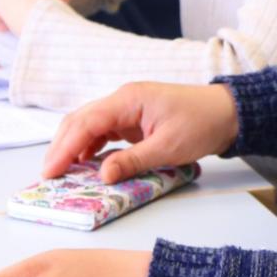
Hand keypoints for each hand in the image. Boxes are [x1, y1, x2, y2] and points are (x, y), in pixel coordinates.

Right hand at [42, 81, 239, 183]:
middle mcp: (123, 100)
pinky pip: (103, 131)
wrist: (227, 113)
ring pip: (89, 125)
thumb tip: (102, 176)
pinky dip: (90, 146)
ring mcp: (127, 108)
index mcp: (129, 100)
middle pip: (80, 120)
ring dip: (73, 147)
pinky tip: (85, 163)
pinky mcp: (133, 119)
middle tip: (48, 175)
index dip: (64, 147)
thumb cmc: (202, 124)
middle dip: (61, 147)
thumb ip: (132, 161)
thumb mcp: (168, 148)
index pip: (85, 122)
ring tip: (62, 172)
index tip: (51, 170)